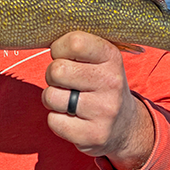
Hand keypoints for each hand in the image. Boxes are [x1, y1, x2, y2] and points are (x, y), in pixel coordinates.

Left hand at [41, 31, 153, 169]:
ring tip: (68, 99)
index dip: (59, 48)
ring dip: (53, 98)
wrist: (125, 126)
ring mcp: (104, 111)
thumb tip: (44, 33)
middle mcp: (111, 82)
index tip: (62, 55)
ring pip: (51, 96)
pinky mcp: (94, 135)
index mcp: (111, 57)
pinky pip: (54, 121)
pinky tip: (73, 118)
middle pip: (57, 70)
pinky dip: (57, 120)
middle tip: (64, 81)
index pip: (75, 42)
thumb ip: (78, 46)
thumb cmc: (100, 84)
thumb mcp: (100, 59)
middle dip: (52, 75)